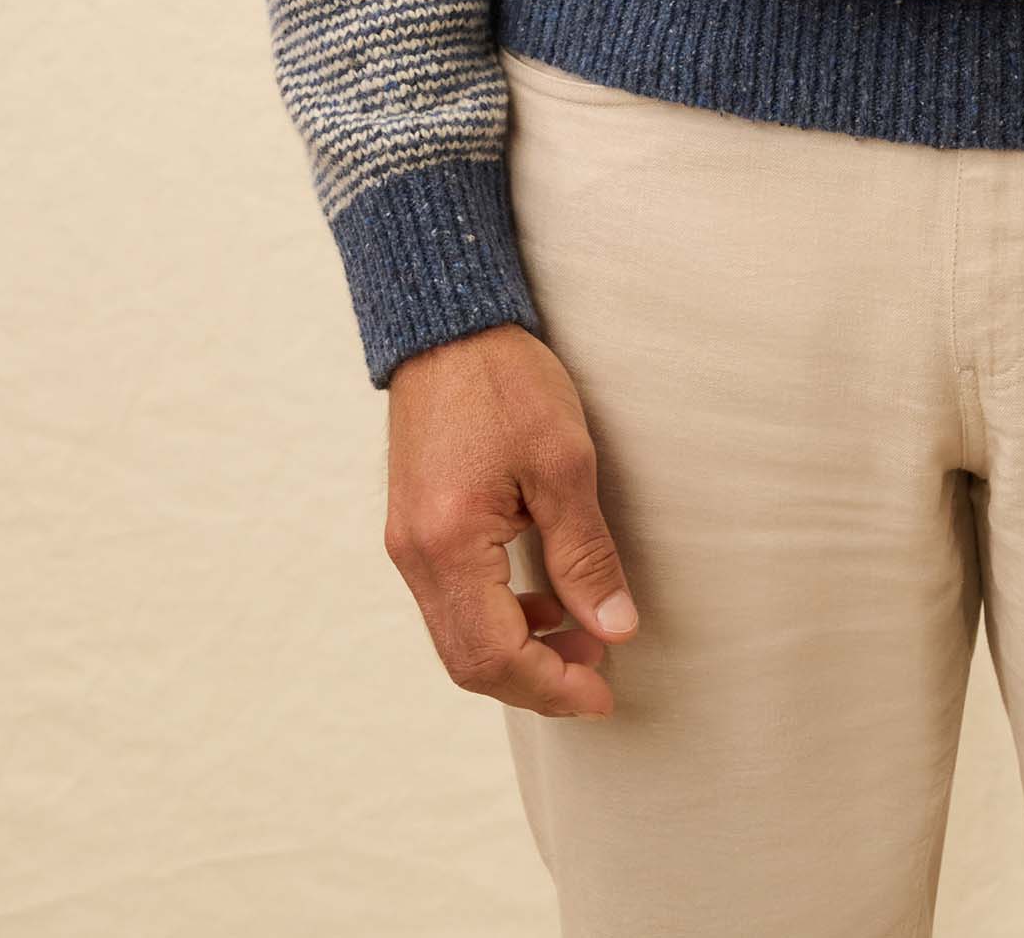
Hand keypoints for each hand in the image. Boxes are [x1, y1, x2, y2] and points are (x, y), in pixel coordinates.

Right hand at [382, 321, 639, 717]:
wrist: (449, 326)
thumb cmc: (507, 382)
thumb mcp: (564, 463)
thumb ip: (586, 553)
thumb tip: (615, 630)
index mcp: (448, 545)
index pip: (494, 656)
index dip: (551, 688)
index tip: (603, 697)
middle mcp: (415, 558)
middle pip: (470, 661)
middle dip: (537, 680)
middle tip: (600, 675)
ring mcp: (409, 545)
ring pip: (460, 636)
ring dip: (520, 651)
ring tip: (586, 635)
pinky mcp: (416, 529)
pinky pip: (454, 601)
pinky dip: (500, 617)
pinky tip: (546, 599)